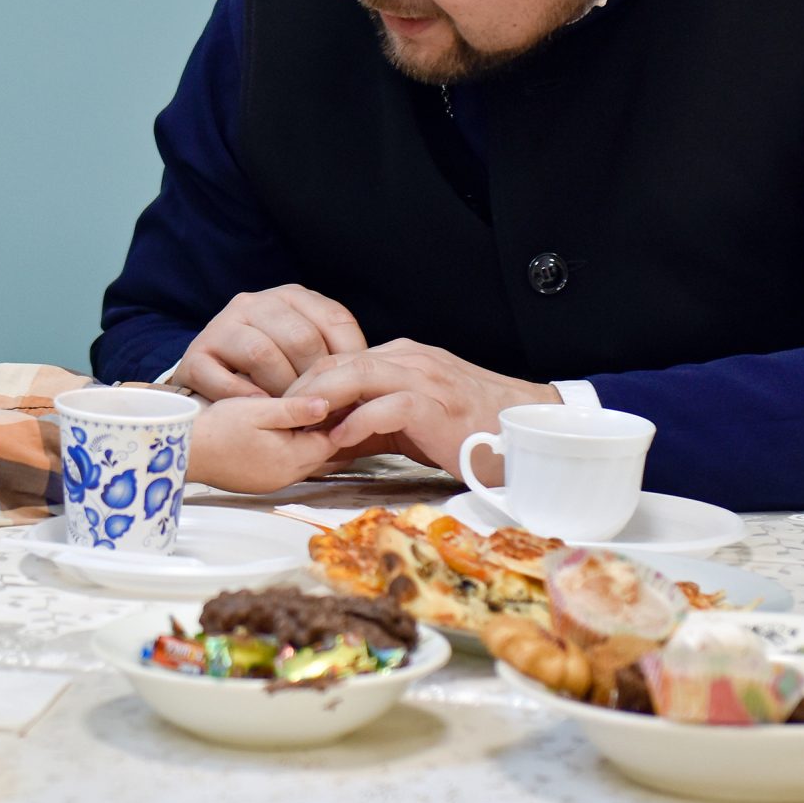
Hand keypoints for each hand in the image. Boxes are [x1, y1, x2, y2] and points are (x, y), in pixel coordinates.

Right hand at [174, 286, 366, 399]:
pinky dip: (244, 398)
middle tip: (325, 410)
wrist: (211, 401)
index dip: (352, 359)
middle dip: (316, 381)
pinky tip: (259, 411)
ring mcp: (221, 326)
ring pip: (261, 353)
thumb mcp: (306, 356)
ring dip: (281, 391)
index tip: (357, 392)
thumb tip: (377, 382)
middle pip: (300, 337)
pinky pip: (222, 376)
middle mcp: (255, 303)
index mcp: (291, 296)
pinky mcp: (194, 356)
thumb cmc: (270, 379)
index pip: (335, 319)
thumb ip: (336, 360)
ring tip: (291, 413)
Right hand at [187, 393, 390, 492]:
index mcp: (292, 458)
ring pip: (312, 455)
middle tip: (342, 400)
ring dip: (316, 436)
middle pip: (328, 450)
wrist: (184, 450)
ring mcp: (276, 480)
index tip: (349, 392)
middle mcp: (289, 474)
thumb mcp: (256, 409)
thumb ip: (294, 408)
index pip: (335, 437)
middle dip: (336, 426)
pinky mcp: (264, 479)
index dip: (344, 414)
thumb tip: (326, 403)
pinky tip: (295, 426)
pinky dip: (300, 444)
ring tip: (320, 410)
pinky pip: (294, 461)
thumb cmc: (215, 428)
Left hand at [284, 340, 559, 478]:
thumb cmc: (469, 430)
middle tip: (278, 415)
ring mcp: (425, 379)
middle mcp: (410, 360)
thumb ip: (370, 424)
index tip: (280, 408)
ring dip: (324, 399)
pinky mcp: (437, 406)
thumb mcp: (411, 422)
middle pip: (340, 361)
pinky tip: (340, 440)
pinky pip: (388, 406)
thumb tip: (325, 444)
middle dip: (304, 388)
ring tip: (299, 423)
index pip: (339, 359)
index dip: (306, 382)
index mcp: (403, 358)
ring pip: (358, 374)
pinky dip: (359, 421)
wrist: (525, 433)